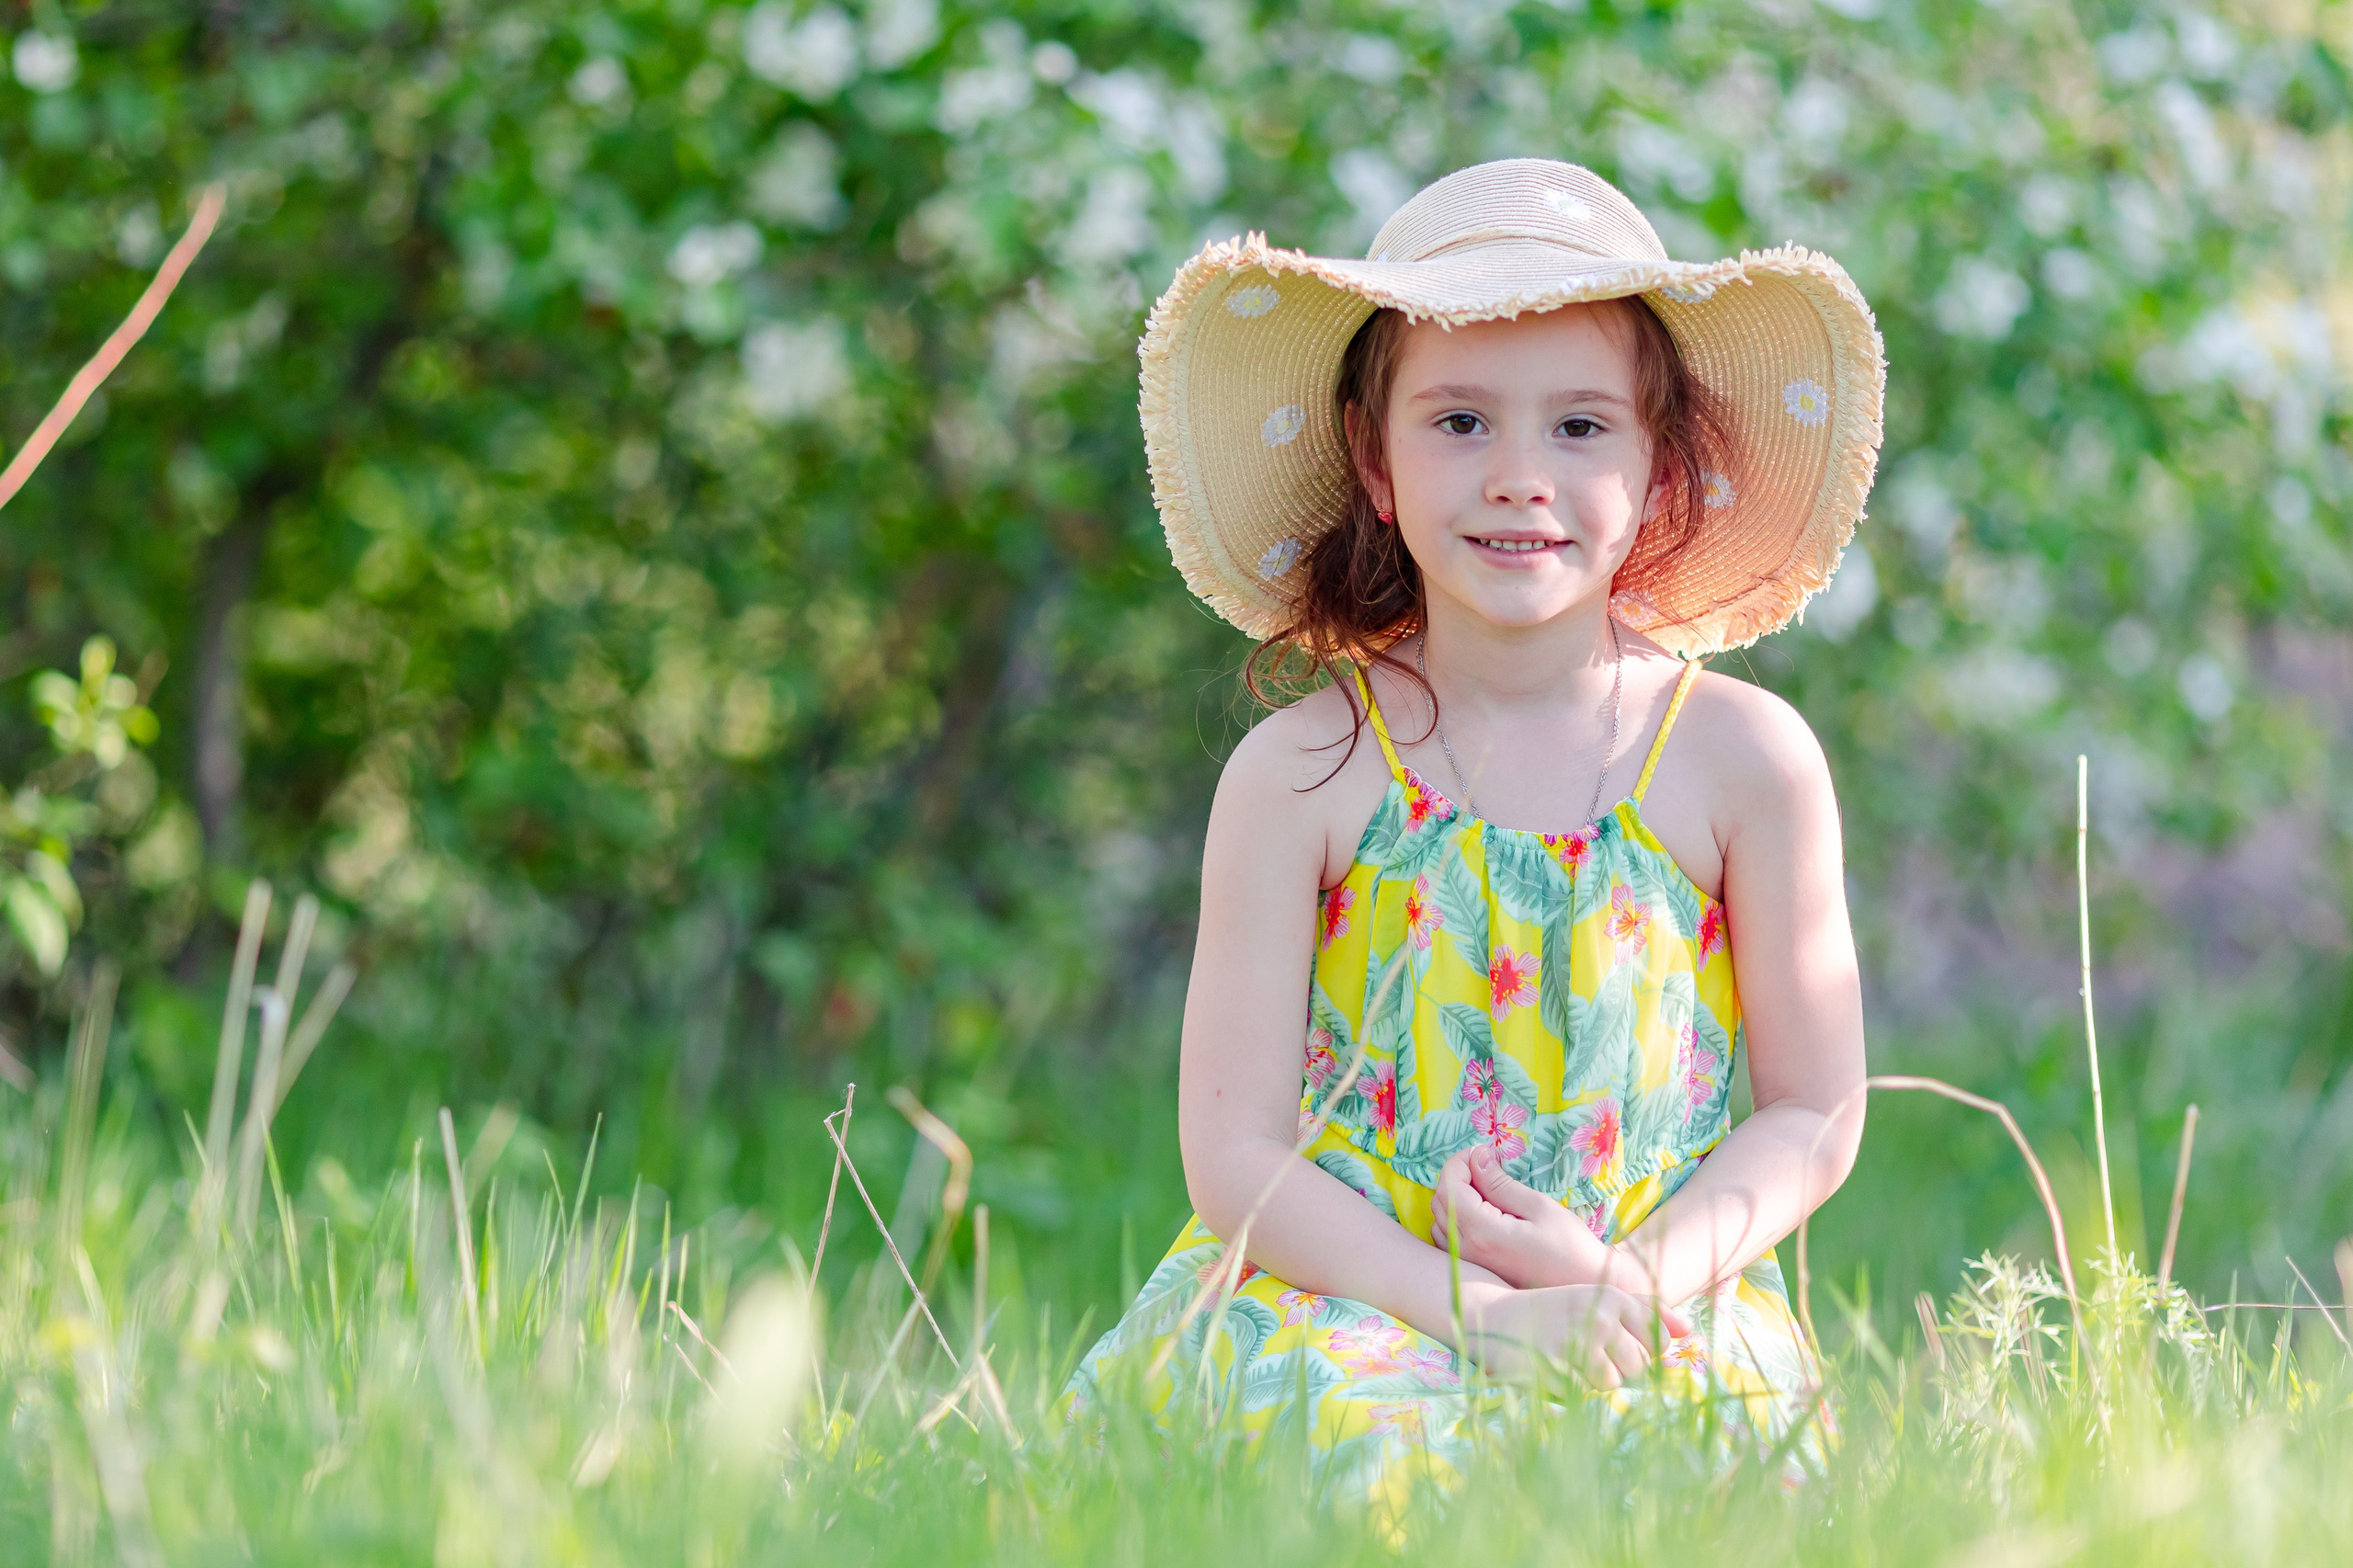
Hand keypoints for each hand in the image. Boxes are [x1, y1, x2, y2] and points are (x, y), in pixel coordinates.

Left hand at [1430, 1144, 1616, 1289]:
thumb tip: (1476, 1158)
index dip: (1460, 1162)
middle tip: (1487, 1165)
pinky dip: (1456, 1218)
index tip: (1483, 1152)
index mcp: (1483, 1233)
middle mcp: (1467, 1251)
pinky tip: (1482, 1212)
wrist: (1583, 1287)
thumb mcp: (1539, 1207)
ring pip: (1439, 1220)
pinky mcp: (1473, 1272)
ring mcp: (1468, 1265)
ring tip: (1487, 1188)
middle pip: (1440, 1202)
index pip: (1449, 1187)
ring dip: (1455, 1197)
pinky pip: (1448, 1238)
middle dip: (1457, 1176)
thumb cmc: (1570, 1246)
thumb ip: (1500, 1184)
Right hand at [1457, 1280, 1693, 1389]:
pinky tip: (1554, 1369)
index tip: (1611, 1342)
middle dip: (1618, 1368)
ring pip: (1613, 1382)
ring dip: (1594, 1380)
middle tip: (1586, 1353)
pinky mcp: (1557, 1368)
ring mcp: (1577, 1342)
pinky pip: (1584, 1393)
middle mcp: (1599, 1317)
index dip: (1637, 1350)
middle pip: (1639, 1366)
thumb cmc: (1554, 1312)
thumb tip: (1689, 1330)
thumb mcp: (1598, 1300)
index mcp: (1613, 1298)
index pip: (1656, 1340)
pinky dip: (1572, 1388)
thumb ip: (1646, 1311)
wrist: (1494, 1317)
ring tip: (1569, 1360)